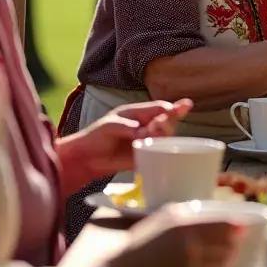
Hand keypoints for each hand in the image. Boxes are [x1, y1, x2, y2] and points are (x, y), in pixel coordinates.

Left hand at [64, 99, 192, 179]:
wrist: (86, 159)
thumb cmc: (96, 136)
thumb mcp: (110, 125)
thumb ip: (128, 126)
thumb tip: (144, 132)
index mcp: (138, 114)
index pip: (159, 108)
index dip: (171, 108)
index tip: (180, 108)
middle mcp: (145, 126)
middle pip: (166, 122)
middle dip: (168, 122)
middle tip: (160, 124)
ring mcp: (146, 142)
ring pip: (165, 137)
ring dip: (164, 136)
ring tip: (154, 134)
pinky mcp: (144, 157)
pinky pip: (158, 154)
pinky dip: (161, 152)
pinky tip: (159, 150)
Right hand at [112, 205, 243, 266]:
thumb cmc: (142, 241)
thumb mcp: (163, 217)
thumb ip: (186, 212)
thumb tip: (208, 211)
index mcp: (185, 226)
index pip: (220, 225)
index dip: (235, 226)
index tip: (242, 225)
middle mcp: (191, 246)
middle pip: (225, 244)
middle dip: (233, 242)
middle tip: (237, 240)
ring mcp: (190, 265)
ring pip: (221, 261)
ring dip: (228, 257)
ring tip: (229, 253)